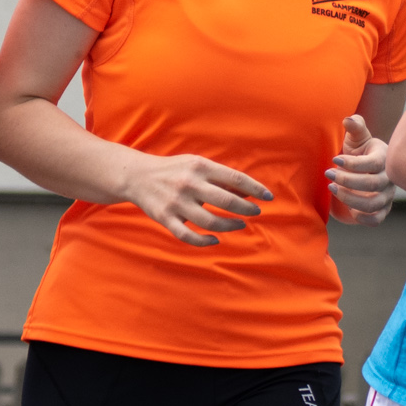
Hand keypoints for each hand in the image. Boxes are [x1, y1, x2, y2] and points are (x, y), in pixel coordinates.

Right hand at [121, 151, 272, 246]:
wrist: (136, 176)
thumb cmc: (175, 170)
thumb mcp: (197, 165)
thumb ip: (221, 177)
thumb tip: (250, 192)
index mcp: (200, 167)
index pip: (234, 178)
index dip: (255, 189)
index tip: (269, 197)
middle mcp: (189, 184)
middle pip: (226, 201)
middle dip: (246, 209)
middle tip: (256, 213)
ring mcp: (176, 203)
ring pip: (210, 221)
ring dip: (230, 225)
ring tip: (240, 224)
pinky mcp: (165, 218)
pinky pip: (188, 236)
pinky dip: (204, 241)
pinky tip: (216, 239)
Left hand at [326, 114, 391, 224]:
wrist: (366, 169)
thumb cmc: (360, 151)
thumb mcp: (357, 137)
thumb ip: (355, 126)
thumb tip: (348, 120)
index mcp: (384, 158)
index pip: (372, 164)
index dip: (352, 164)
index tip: (334, 159)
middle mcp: (389, 178)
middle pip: (372, 185)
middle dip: (347, 181)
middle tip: (328, 174)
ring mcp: (387, 195)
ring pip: (373, 204)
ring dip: (350, 199)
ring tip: (332, 189)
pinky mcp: (383, 209)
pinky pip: (376, 219)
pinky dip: (363, 218)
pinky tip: (349, 209)